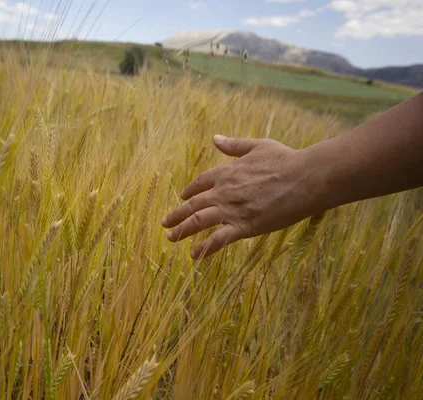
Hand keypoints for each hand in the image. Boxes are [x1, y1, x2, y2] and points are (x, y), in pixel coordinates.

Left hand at [162, 134, 316, 258]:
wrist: (304, 177)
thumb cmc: (285, 160)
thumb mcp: (257, 146)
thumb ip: (234, 145)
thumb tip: (215, 138)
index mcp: (226, 172)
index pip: (200, 183)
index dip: (189, 191)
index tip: (182, 197)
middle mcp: (223, 191)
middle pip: (193, 204)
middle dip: (176, 215)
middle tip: (164, 223)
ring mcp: (232, 209)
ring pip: (199, 221)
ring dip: (182, 230)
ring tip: (171, 238)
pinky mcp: (244, 226)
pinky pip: (218, 240)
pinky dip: (204, 248)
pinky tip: (195, 255)